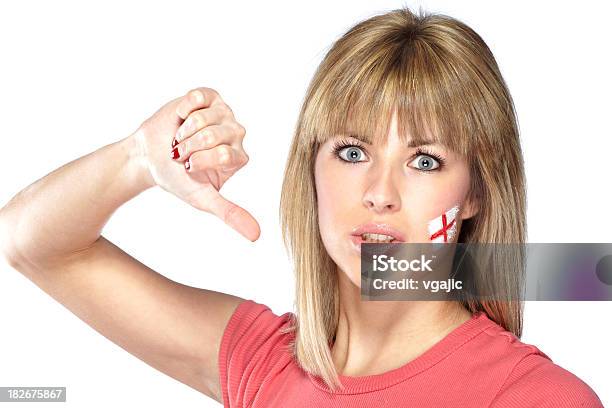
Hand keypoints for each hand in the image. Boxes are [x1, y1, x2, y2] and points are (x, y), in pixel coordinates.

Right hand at [131, 87, 259, 241]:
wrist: (149, 157)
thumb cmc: (178, 179)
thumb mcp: (203, 199)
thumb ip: (230, 213)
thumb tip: (256, 236)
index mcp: (239, 157)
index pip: (224, 155)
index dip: (198, 161)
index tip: (190, 168)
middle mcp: (236, 134)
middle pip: (212, 135)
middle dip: (188, 147)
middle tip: (181, 153)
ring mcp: (223, 112)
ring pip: (203, 118)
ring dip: (182, 131)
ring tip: (180, 138)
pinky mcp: (208, 96)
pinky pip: (196, 98)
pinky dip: (182, 110)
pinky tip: (180, 118)